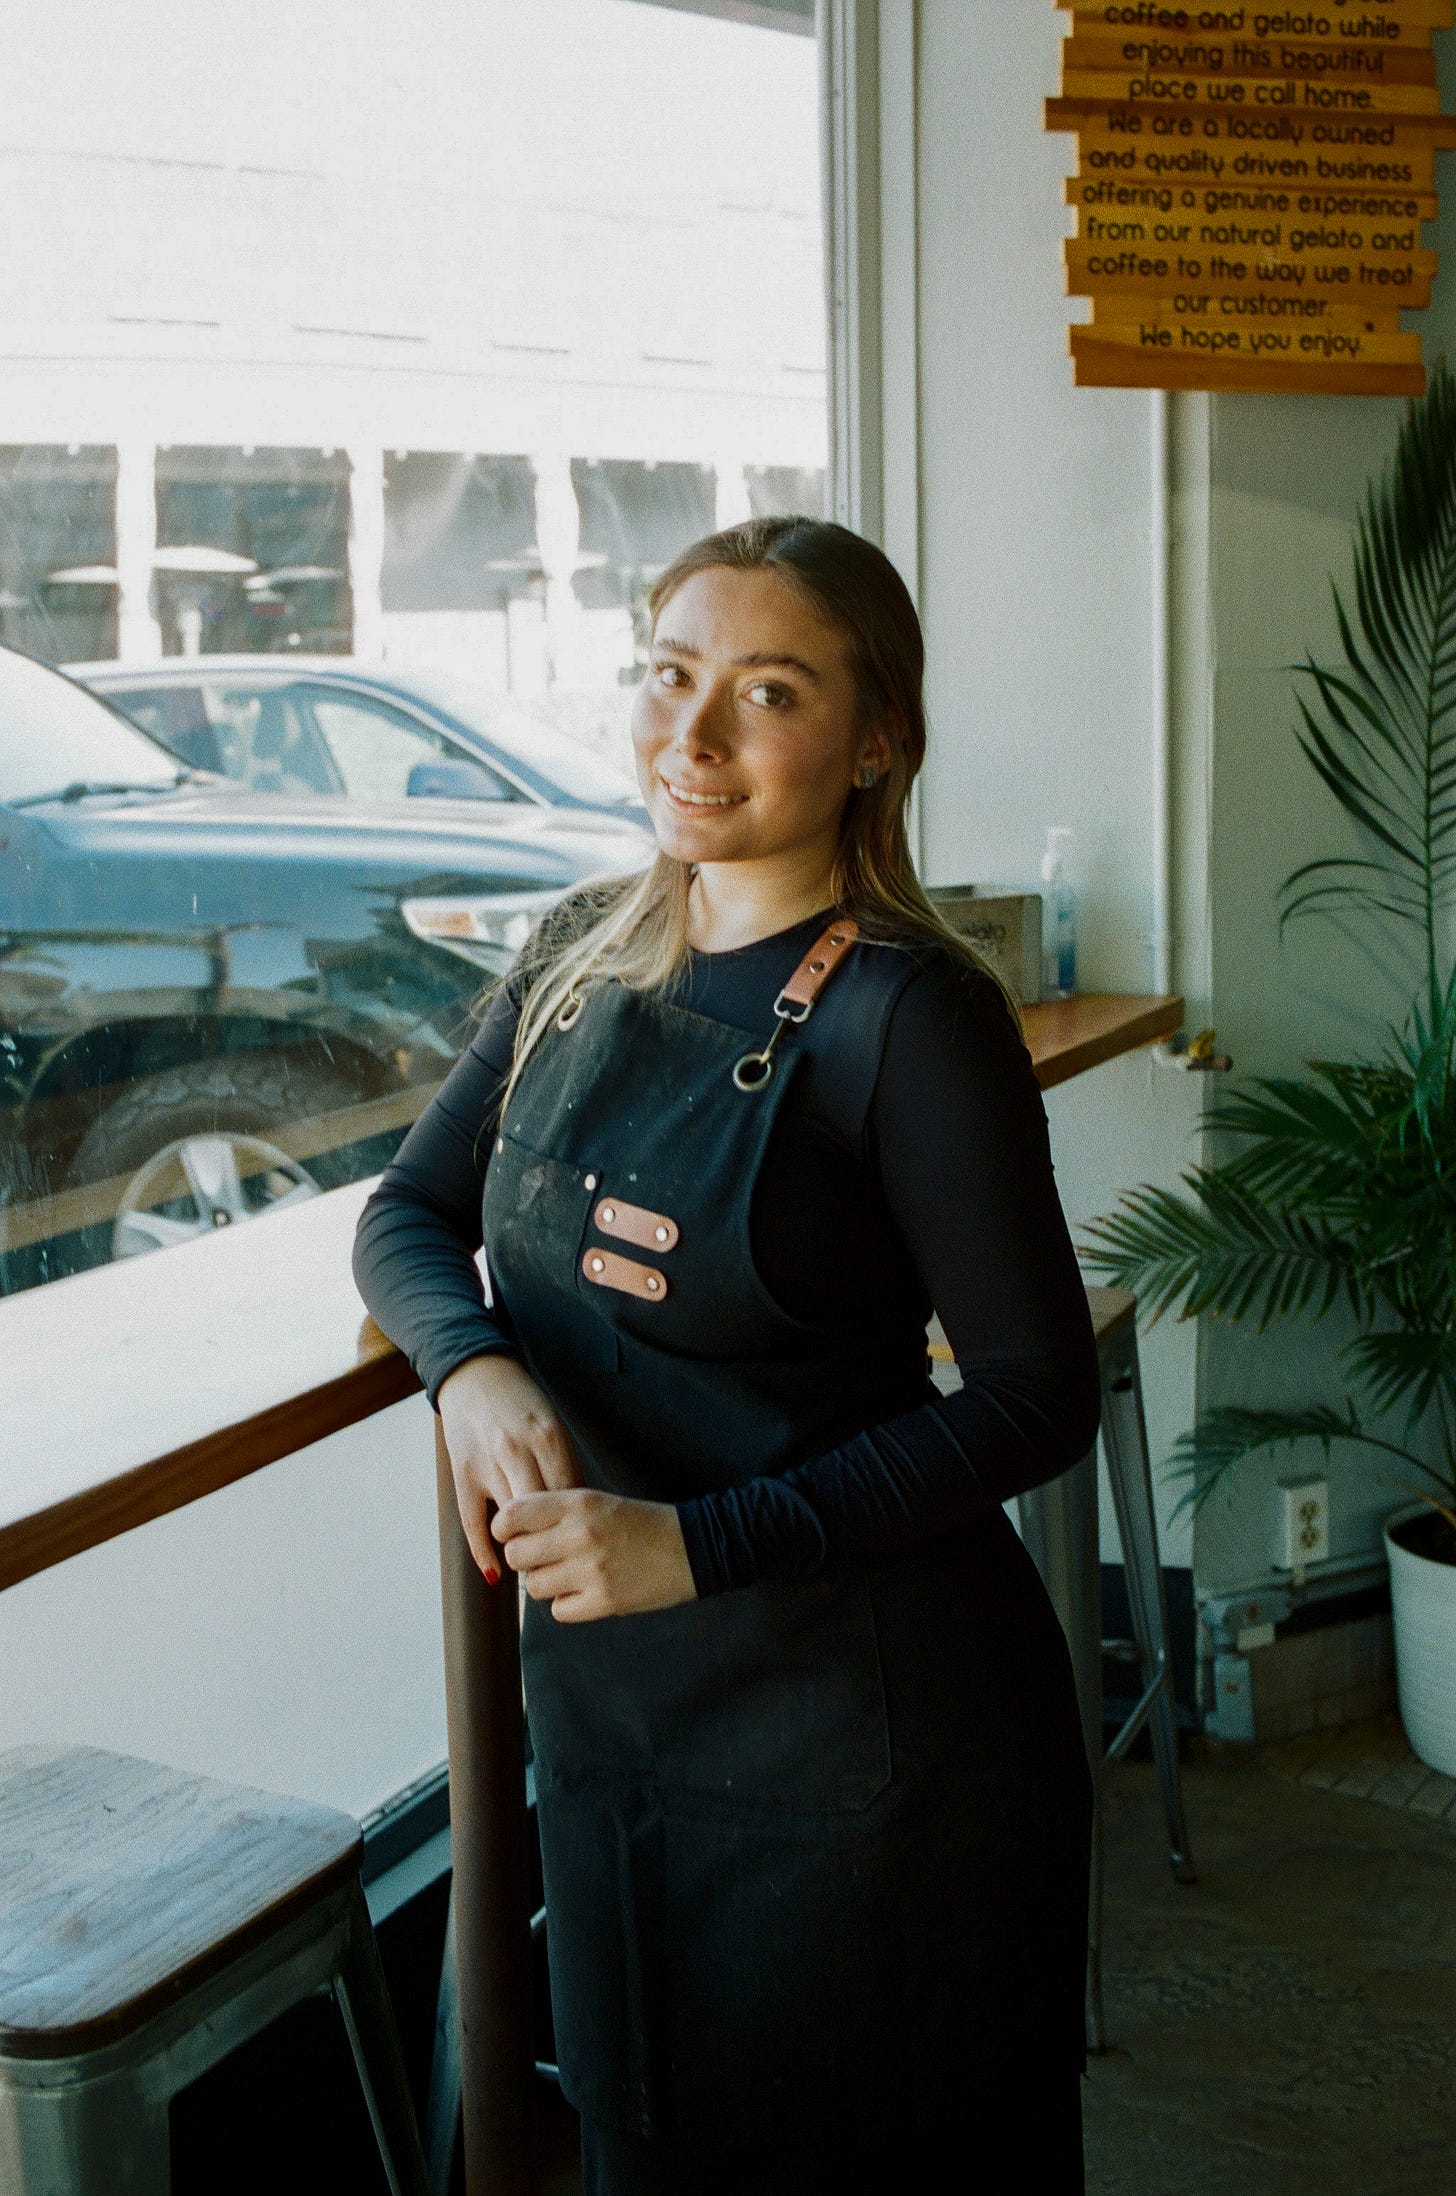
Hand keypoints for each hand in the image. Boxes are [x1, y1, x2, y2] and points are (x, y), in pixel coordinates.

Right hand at [436, 1354, 583, 1582]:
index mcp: (549, 1438)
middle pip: (544, 1513)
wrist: (474, 1374)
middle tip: (565, 1570)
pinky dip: (484, 1552)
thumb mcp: (551, 1426)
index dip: (579, 1527)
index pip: (570, 1496)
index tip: (586, 1549)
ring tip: (537, 1571)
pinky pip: (473, 1522)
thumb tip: (579, 1515)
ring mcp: (487, 1463)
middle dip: (555, 1544)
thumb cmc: (521, 1404)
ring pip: (511, 1521)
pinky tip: (496, 1573)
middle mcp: (518, 1451)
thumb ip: (564, 1466)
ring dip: (524, 1550)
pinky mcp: (462, 1473)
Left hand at [494, 1489, 696, 1623]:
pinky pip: (558, 1611)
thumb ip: (553, 1511)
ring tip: (570, 1574)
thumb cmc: (639, 1522)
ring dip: (546, 1584)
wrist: (692, 1547)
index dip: (505, 1528)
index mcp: (578, 1502)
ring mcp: (592, 1570)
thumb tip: (507, 1530)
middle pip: (516, 1555)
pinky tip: (587, 1592)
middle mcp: (580, 1534)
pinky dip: (568, 1605)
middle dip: (525, 1559)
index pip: (512, 1515)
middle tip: (545, 1557)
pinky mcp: (604, 1602)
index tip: (514, 1534)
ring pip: (533, 1587)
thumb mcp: (596, 1500)